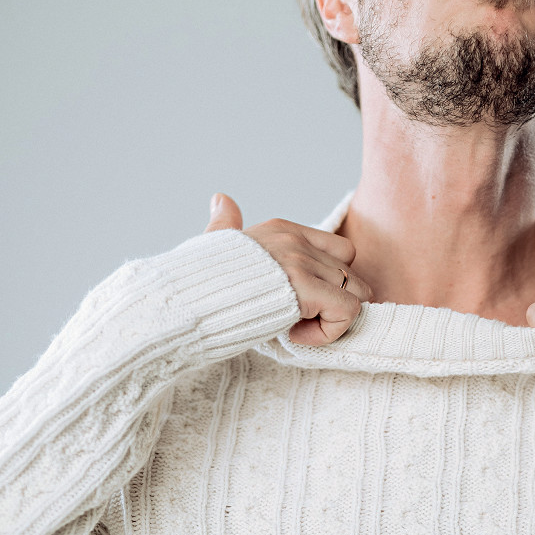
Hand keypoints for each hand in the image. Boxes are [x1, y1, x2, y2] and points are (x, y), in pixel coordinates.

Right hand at [205, 193, 371, 345]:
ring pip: (356, 294)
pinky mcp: (304, 288)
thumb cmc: (194, 282)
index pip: (343, 250)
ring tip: (294, 328)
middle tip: (298, 320)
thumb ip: (226, 224)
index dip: (331, 281)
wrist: (179, 304)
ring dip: (330, 320)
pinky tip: (293, 335)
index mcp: (282, 229)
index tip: (300, 301)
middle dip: (334, 304)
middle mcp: (296, 240)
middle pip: (353, 275)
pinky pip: (348, 312)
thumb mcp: (215, 245)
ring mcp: (301, 262)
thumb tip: (220, 199)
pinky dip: (328, 333)